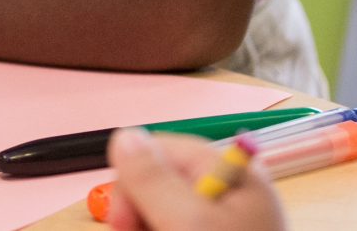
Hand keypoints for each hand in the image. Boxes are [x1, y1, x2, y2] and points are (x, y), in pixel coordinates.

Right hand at [102, 128, 289, 230]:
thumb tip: (125, 136)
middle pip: (158, 184)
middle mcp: (228, 195)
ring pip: (158, 215)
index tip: (124, 219)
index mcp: (232, 175)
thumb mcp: (188, 225)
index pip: (165, 150)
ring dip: (145, 230)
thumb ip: (154, 180)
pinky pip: (171, 229)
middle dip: (138, 215)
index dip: (135, 178)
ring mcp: (220, 225)